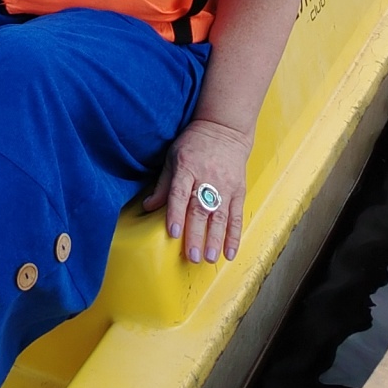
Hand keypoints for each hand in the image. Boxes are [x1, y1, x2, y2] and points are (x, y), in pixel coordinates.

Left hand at [145, 115, 253, 263]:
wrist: (224, 129)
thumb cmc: (194, 144)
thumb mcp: (173, 157)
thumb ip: (163, 184)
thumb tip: (148, 207)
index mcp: (187, 168)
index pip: (180, 193)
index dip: (176, 213)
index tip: (173, 233)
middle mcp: (207, 178)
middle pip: (200, 209)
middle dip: (196, 234)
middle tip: (192, 256)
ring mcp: (225, 186)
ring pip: (220, 216)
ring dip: (215, 239)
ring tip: (209, 258)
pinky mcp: (239, 191)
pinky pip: (237, 216)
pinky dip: (234, 235)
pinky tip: (230, 252)